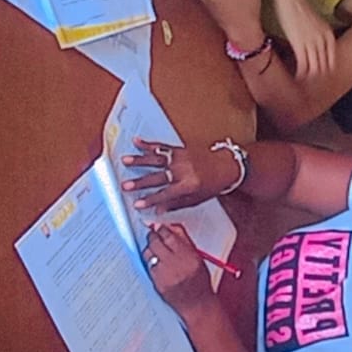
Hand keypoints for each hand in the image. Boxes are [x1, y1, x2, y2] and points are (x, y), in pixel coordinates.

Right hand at [121, 138, 239, 213]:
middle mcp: (183, 171)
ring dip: (140, 160)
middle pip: (157, 177)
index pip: (165, 194)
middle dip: (140, 182)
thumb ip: (175, 204)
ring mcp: (180, 158)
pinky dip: (148, 144)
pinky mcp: (180, 149)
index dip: (150, 200)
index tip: (137, 204)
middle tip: (125, 186)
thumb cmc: (212, 185)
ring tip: (125, 161)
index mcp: (188, 185)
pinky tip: (136, 141)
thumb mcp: (196, 199)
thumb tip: (157, 210)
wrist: (226, 166)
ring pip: (156, 159)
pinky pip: (162, 147)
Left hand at [144, 223, 211, 318]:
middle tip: (155, 234)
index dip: (162, 228)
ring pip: (148, 253)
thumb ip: (185, 240)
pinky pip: (148, 266)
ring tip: (156, 250)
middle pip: (155, 241)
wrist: (196, 304)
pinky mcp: (156, 282)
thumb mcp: (198, 258)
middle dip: (153, 236)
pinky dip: (151, 262)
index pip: (169, 235)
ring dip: (150, 248)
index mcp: (187, 256)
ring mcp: (163, 274)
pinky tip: (157, 264)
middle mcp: (174, 264)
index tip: (161, 227)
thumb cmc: (199, 283)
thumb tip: (173, 227)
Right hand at [278, 0, 335, 81]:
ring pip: (314, 68)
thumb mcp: (314, 23)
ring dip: (309, 77)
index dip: (326, 69)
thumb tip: (312, 43)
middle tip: (311, 83)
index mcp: (328, 35)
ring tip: (303, 82)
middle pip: (324, 66)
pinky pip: (303, 65)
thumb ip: (316, 34)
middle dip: (318, 76)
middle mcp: (323, 41)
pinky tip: (297, 77)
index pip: (331, 59)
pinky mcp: (300, 45)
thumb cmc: (299, 8)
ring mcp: (312, 44)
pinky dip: (300, 73)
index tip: (320, 76)